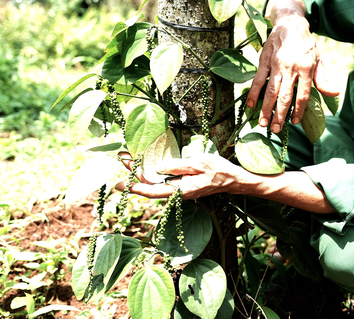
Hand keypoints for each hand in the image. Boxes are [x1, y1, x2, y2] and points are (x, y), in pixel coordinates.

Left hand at [116, 153, 242, 199]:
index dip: (136, 188)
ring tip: (131, 161)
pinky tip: (148, 165)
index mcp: (181, 190)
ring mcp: (180, 190)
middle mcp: (178, 193)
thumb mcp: (199, 163)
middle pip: (151, 186)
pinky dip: (153, 173)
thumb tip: (159, 167)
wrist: (232, 180)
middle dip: (135, 175)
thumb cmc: (218, 171)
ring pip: (156, 184)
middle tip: (123, 161)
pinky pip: (164, 181)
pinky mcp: (183, 186)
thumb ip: (178, 165)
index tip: (121, 184)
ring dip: (143, 173)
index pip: (153, 191)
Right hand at [246, 0, 339, 133]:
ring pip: (270, 91)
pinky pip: (258, 79)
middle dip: (280, 115)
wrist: (290, 24)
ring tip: (263, 123)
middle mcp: (291, 68)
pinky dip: (253, 93)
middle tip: (276, 129)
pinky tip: (250, 105)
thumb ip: (323, 79)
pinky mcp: (264, 61)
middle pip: (285, 96)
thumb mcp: (318, 60)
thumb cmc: (305, 45)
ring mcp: (276, 65)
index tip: (294, 122)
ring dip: (266, 108)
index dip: (298, 110)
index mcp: (306, 69)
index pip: (302, 95)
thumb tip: (334, 93)